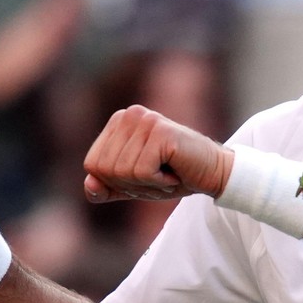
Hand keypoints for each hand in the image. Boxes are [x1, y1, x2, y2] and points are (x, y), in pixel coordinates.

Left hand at [82, 105, 232, 203]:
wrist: (214, 173)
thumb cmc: (174, 176)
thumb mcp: (133, 185)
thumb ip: (106, 187)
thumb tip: (89, 184)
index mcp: (117, 122)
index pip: (93, 165)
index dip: (116, 182)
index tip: (144, 175)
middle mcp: (128, 114)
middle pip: (105, 169)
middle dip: (131, 184)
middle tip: (158, 175)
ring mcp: (144, 119)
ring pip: (123, 172)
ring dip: (147, 183)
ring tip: (167, 172)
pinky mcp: (160, 131)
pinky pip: (142, 172)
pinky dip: (159, 181)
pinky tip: (175, 171)